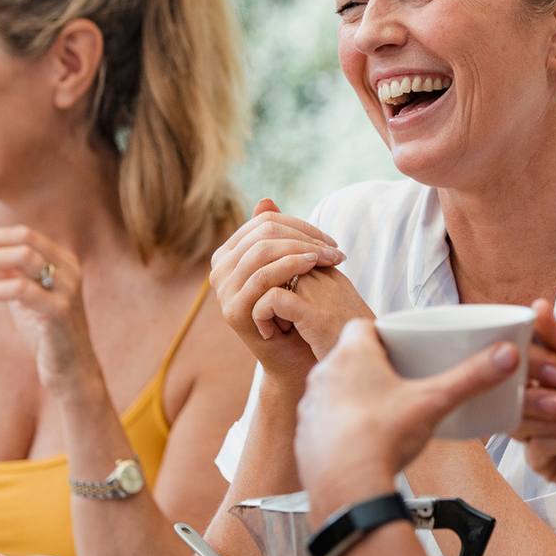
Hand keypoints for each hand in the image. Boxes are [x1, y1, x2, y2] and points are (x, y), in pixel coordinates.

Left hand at [0, 225, 104, 398]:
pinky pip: (21, 289)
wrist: (70, 370)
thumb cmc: (45, 334)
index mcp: (64, 261)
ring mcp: (67, 289)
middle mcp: (70, 269)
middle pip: (24, 238)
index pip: (24, 234)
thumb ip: (8, 274)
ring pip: (24, 257)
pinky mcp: (60, 311)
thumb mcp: (24, 298)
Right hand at [210, 199, 349, 378]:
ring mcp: (223, 290)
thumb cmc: (296, 308)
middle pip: (264, 233)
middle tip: (335, 251)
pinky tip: (314, 267)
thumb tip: (266, 200)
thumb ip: (276, 235)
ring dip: (303, 250)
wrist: (297, 356)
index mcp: (229, 254)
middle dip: (305, 237)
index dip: (300, 225)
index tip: (330, 240)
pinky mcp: (233, 310)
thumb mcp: (289, 267)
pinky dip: (291, 267)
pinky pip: (263, 277)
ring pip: (264, 251)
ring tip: (330, 259)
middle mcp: (219, 270)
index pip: (264, 221)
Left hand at [297, 319, 519, 516]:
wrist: (346, 489)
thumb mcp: (435, 402)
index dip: (383, 333)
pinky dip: (342, 427)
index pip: (363, 326)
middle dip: (374, 367)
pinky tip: (363, 441)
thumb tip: (505, 356)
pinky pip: (325, 423)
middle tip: (401, 381)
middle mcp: (325, 375)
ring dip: (354, 396)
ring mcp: (311, 407)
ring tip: (384, 413)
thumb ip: (471, 377)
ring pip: (336, 390)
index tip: (402, 345)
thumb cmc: (382, 439)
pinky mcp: (305, 437)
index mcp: (352, 355)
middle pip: (351, 358)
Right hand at [513, 299, 555, 502]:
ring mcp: (541, 433)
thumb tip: (537, 307)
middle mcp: (541, 401)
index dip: (526, 360)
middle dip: (533, 396)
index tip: (552, 366)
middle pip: (509, 395)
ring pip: (518, 423)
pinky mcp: (548, 463)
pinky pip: (538, 450)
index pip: (519, 358)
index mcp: (550, 373)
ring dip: (552, 421)